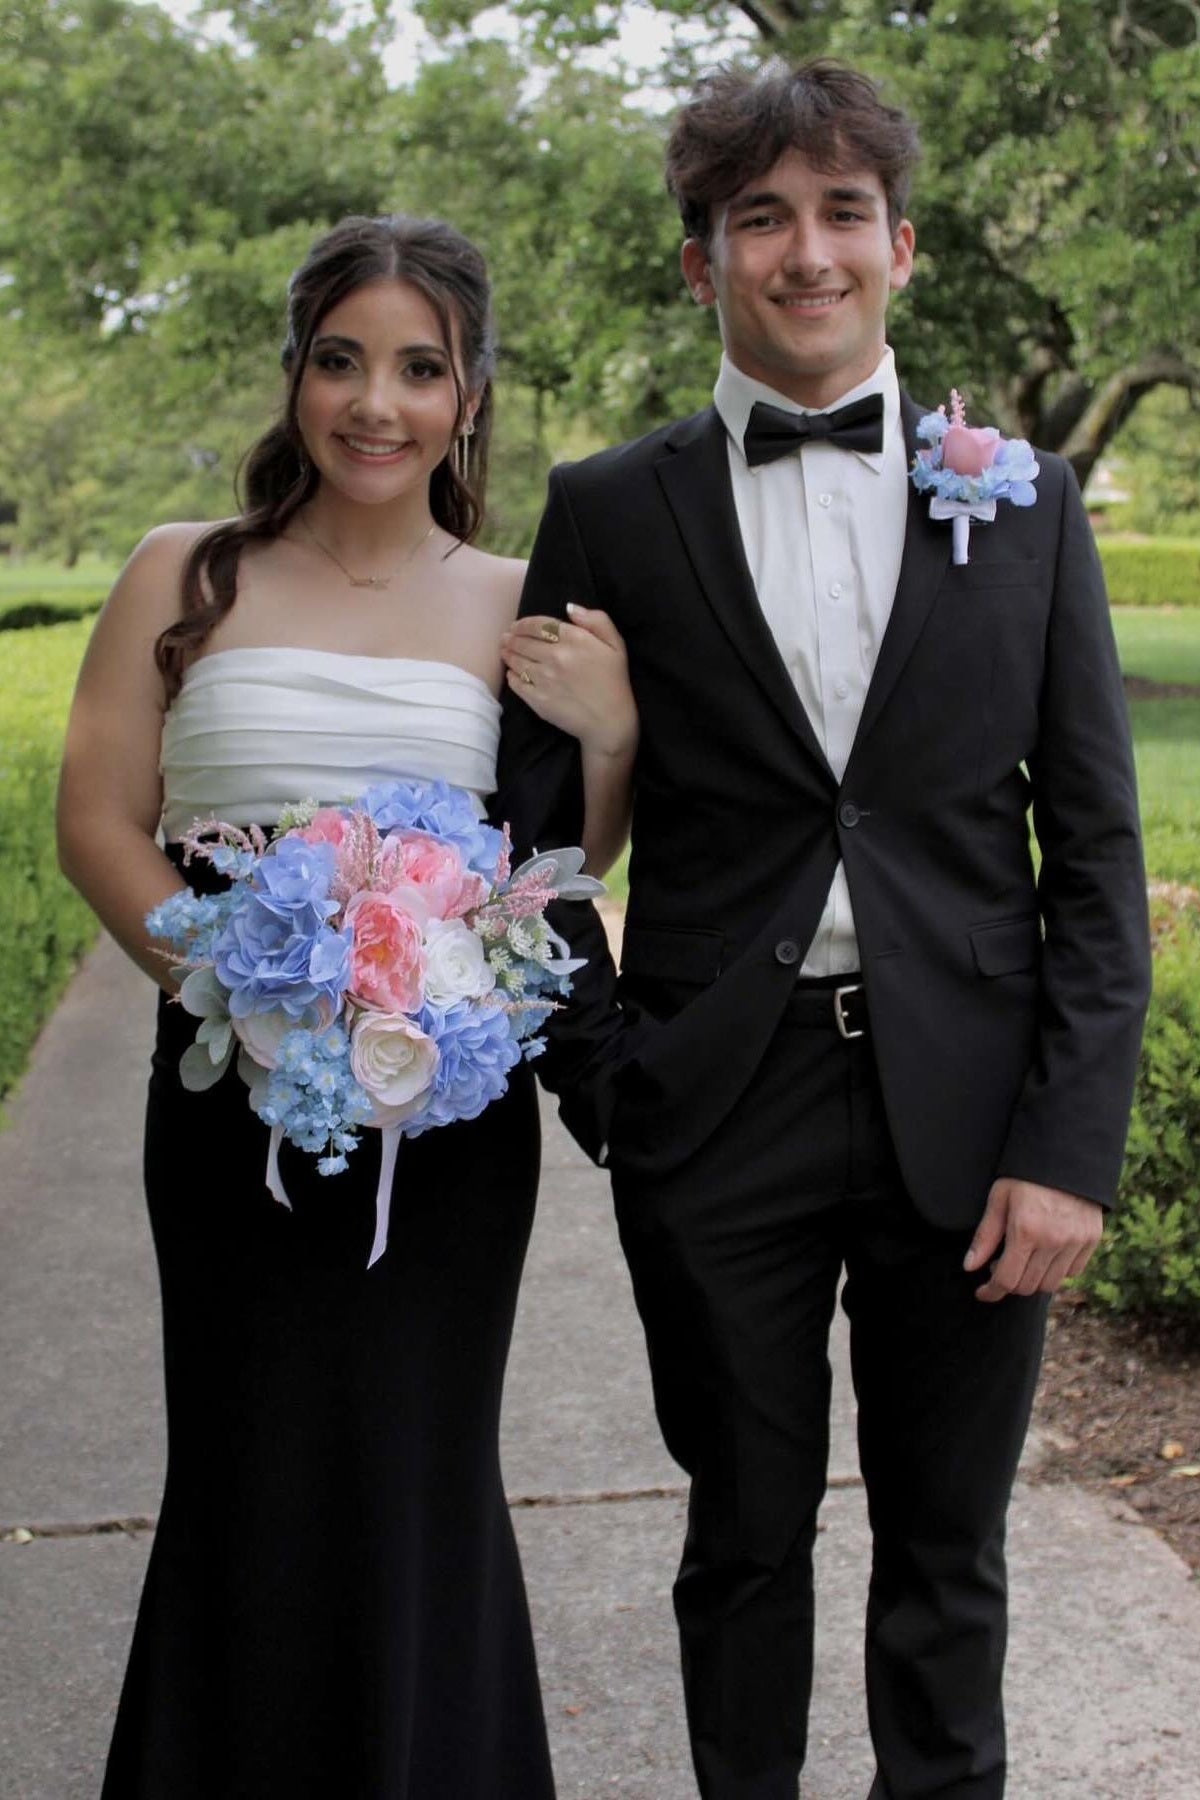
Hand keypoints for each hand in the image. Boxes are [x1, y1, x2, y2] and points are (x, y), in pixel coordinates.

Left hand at [501, 605, 637, 758]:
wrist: (610, 722)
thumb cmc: (615, 682)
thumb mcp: (616, 644)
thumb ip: (596, 620)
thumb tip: (569, 607)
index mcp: (574, 639)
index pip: (539, 625)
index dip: (523, 624)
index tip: (516, 626)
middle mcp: (555, 656)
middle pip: (523, 642)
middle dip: (511, 638)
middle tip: (505, 638)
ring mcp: (544, 678)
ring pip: (516, 661)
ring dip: (507, 654)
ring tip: (504, 651)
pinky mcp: (537, 699)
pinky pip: (516, 683)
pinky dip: (511, 675)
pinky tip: (511, 673)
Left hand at [964, 1178, 1103, 1302]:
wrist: (1067, 1154)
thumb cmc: (1026, 1175)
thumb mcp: (999, 1199)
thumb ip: (985, 1236)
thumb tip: (970, 1267)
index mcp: (1025, 1231)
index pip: (1006, 1280)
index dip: (991, 1291)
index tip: (982, 1292)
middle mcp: (1053, 1242)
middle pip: (1027, 1286)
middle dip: (1009, 1283)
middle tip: (1000, 1266)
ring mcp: (1075, 1242)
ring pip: (1050, 1284)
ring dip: (1033, 1280)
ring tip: (1023, 1259)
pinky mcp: (1091, 1240)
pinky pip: (1072, 1272)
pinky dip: (1057, 1271)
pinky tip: (1046, 1254)